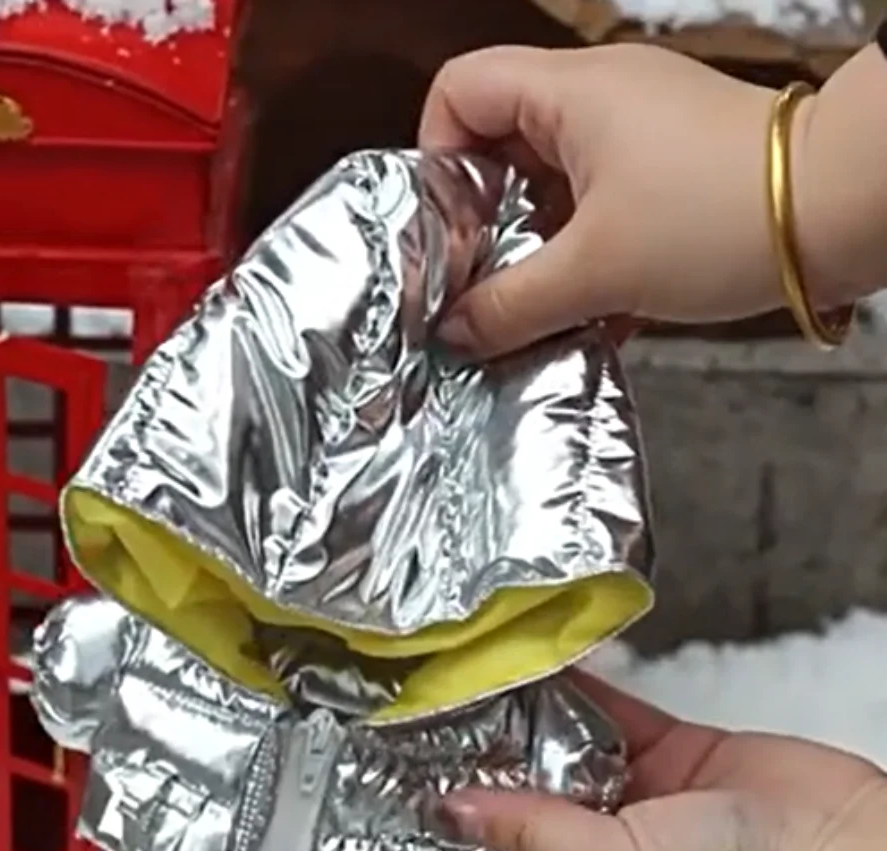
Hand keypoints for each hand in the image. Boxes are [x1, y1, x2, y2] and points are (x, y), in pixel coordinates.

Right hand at [419, 43, 886, 356]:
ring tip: (526, 308)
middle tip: (477, 278)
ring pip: (549, 186)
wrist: (840, 214)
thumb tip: (453, 334)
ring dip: (530, 250)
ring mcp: (635, 137)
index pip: (460, 91)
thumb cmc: (718, 217)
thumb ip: (511, 306)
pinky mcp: (666, 175)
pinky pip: (595, 210)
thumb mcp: (596, 271)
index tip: (446, 228)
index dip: (436, 157)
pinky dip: (578, 258)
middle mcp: (598, 101)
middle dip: (481, 219)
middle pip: (498, 144)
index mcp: (569, 94)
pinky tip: (579, 315)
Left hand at [444, 669, 886, 850]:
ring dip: (522, 733)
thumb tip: (452, 809)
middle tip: (423, 738)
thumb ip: (531, 832)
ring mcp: (630, 811)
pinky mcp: (662, 761)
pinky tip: (537, 667)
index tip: (398, 826)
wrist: (850, 850)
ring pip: (556, 765)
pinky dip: (575, 698)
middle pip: (515, 827)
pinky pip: (604, 722)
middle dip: (477, 786)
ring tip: (468, 693)